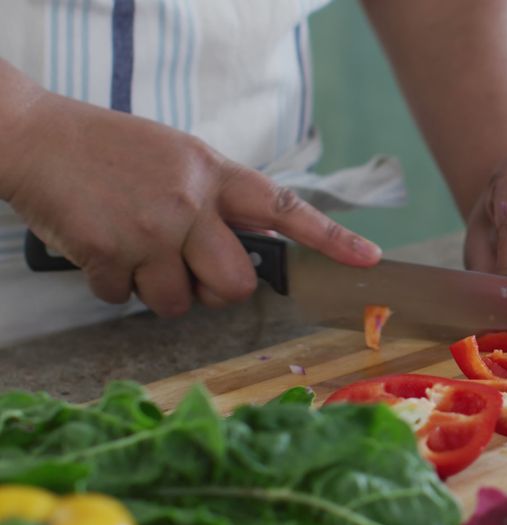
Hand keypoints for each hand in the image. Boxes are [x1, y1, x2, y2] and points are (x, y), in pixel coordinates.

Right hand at [0, 88, 380, 316]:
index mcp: (215, 174)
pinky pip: (124, 300)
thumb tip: (247, 250)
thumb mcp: (180, 159)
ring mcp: (151, 230)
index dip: (332, 238)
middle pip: (235, 285)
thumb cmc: (111, 150)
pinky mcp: (108, 253)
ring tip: (136, 250)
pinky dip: (112, 284)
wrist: (36, 138)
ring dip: (158, 291)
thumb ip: (217, 200)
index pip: (286, 210)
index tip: (369, 259)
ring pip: (178, 304)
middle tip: (190, 270)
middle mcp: (191, 204)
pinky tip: (102, 247)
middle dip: (216, 291)